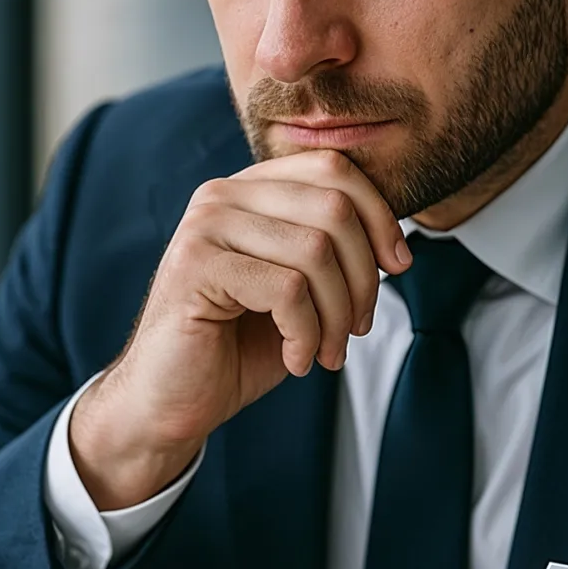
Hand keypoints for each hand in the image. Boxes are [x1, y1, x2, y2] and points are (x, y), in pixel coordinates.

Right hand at [71, 150, 410, 507]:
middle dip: (363, 276)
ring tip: (326, 352)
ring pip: (316, 252)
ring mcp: (204, 228)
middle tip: (356, 328)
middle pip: (333, 208)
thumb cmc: (235, 348)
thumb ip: (331, 252)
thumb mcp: (297, 291)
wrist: (170, 401)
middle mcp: (221, 196)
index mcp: (248, 190)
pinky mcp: (196, 268)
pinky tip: (296, 360)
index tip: (397, 266)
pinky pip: (288, 291)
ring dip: (336, 316)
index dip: (379, 215)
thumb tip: (395, 241)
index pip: (333, 168)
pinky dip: (306, 336)